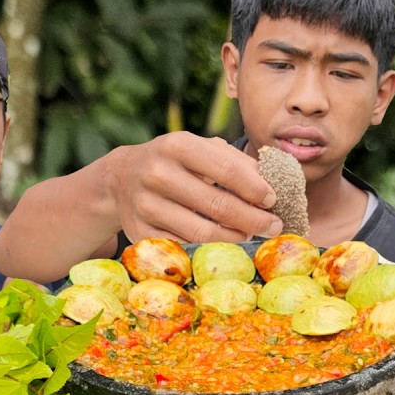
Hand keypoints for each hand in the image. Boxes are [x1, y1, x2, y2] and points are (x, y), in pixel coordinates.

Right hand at [105, 133, 282, 242]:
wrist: (121, 178)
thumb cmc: (174, 162)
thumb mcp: (198, 149)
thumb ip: (233, 160)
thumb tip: (270, 182)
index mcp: (177, 146)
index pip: (227, 169)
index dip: (255, 188)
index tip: (273, 200)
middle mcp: (158, 173)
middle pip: (217, 205)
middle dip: (253, 219)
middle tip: (273, 226)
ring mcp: (146, 205)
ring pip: (202, 232)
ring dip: (234, 238)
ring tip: (250, 235)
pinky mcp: (140, 231)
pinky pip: (184, 247)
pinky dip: (209, 249)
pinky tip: (223, 244)